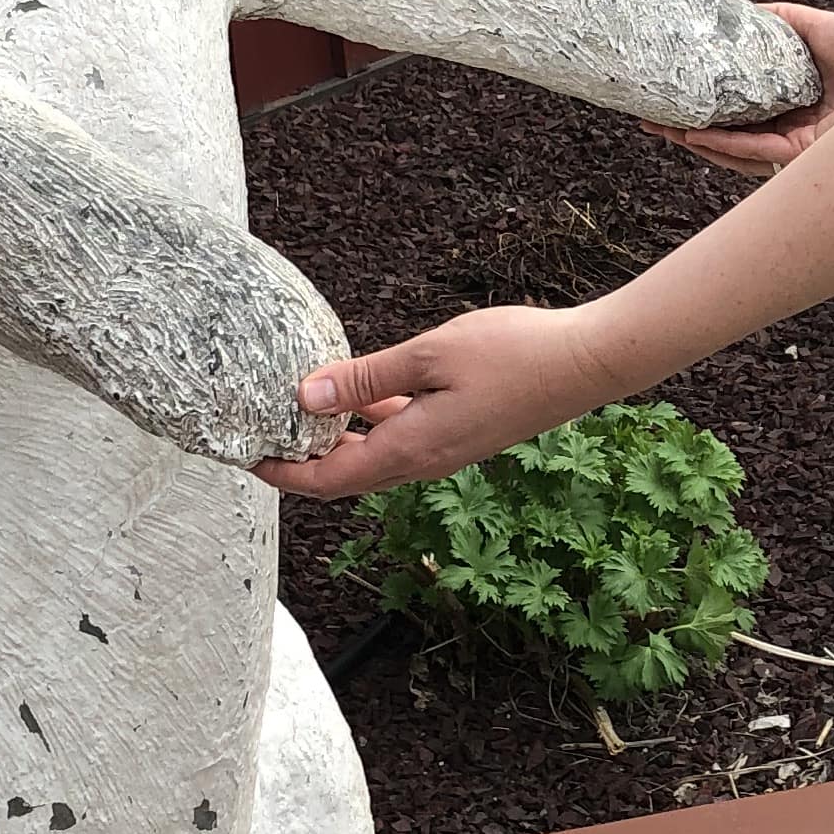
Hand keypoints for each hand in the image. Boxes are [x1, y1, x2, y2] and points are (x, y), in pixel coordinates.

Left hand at [250, 300, 603, 498]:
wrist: (587, 363)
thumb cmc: (513, 354)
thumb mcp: (428, 356)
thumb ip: (366, 378)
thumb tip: (305, 397)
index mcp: (410, 450)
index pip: (327, 480)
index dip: (281, 473)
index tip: (245, 458)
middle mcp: (424, 462)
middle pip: (345, 476)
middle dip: (300, 461)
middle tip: (259, 436)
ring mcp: (446, 450)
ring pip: (374, 457)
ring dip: (334, 441)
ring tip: (297, 411)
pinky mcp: (462, 434)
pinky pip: (401, 439)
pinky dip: (371, 422)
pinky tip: (361, 392)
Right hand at [656, 1, 833, 178]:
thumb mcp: (810, 28)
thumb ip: (776, 22)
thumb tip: (738, 11)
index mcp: (794, 111)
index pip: (738, 119)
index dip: (702, 114)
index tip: (667, 102)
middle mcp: (795, 135)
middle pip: (730, 142)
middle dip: (687, 135)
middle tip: (650, 120)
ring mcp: (803, 151)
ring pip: (739, 154)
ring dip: (699, 143)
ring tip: (664, 127)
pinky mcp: (813, 155)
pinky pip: (762, 153)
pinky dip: (729, 144)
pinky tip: (699, 134)